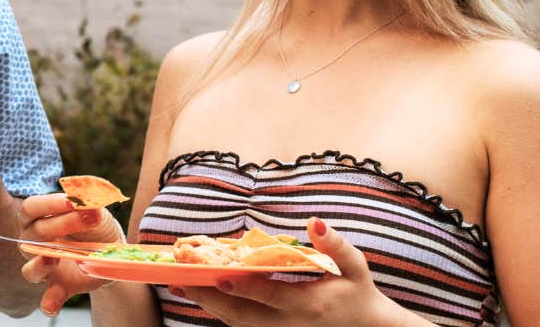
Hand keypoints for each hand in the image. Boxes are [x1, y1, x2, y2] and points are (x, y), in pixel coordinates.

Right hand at [18, 193, 124, 316]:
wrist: (113, 249)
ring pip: (30, 270)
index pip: (31, 208)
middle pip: (36, 234)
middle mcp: (34, 243)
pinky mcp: (59, 286)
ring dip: (40, 265)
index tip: (71, 200)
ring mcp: (45, 267)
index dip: (49, 204)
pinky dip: (49, 302)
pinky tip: (52, 305)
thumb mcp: (95, 206)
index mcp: (38, 217)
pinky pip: (48, 298)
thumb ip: (88, 200)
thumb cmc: (95, 223)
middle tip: (90, 218)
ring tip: (55, 259)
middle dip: (63, 224)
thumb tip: (84, 197)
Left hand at [177, 218, 409, 325]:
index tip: (220, 275)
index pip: (270, 297)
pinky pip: (243, 325)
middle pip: (243, 316)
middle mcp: (289, 324)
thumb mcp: (354, 266)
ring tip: (180, 287)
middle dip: (210, 299)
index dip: (245, 287)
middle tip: (181, 283)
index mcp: (308, 305)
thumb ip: (335, 245)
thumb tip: (314, 223)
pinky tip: (202, 295)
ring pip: (238, 323)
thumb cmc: (358, 291)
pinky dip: (220, 311)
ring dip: (209, 306)